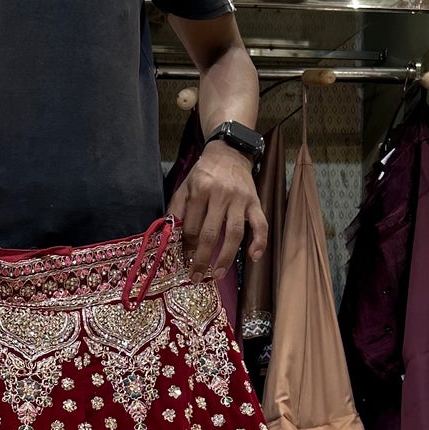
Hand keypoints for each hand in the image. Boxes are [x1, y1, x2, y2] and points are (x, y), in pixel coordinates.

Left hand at [169, 139, 267, 278]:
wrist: (229, 152)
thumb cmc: (204, 174)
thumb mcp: (184, 186)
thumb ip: (176, 209)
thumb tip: (168, 235)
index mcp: (200, 191)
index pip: (191, 226)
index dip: (186, 246)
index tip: (184, 260)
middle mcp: (221, 196)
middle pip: (211, 233)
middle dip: (202, 258)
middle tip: (196, 277)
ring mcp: (240, 200)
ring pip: (234, 233)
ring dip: (226, 257)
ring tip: (218, 274)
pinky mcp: (255, 202)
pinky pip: (260, 224)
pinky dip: (259, 242)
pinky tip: (254, 257)